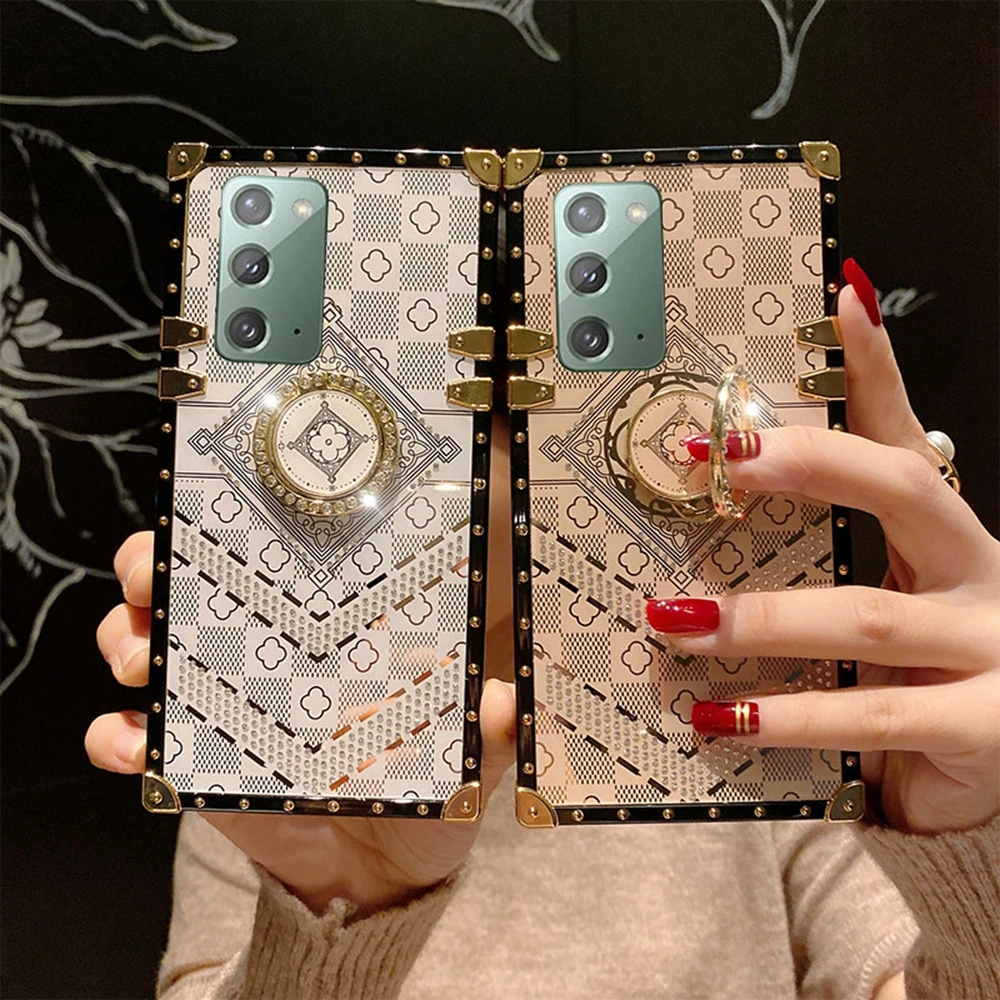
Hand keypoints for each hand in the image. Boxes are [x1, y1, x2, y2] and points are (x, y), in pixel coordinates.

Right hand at [89, 532, 516, 914]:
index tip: (221, 506)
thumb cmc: (423, 786)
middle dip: (153, 566)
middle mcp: (264, 648)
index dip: (240, 522)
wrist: (379, 871)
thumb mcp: (464, 752)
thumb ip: (489, 729)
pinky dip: (116, 736)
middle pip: (188, 583)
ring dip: (125, 638)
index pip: (275, 554)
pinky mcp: (192, 759)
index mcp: (327, 627)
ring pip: (145, 644)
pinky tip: (132, 742)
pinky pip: (131, 738)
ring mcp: (220, 699)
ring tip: (138, 658)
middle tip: (153, 576)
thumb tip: (506, 700)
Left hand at [646, 269, 999, 833]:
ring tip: (673, 621)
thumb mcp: (884, 597)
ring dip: (759, 617)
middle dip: (810, 464)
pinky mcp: (985, 727)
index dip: (877, 368)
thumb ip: (831, 550)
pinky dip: (788, 715)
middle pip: (904, 488)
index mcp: (950, 536)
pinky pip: (872, 713)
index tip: (840, 301)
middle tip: (720, 457)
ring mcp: (993, 649)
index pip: (907, 437)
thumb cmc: (924, 669)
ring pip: (866, 615)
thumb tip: (747, 490)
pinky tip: (721, 717)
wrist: (992, 773)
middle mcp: (983, 574)